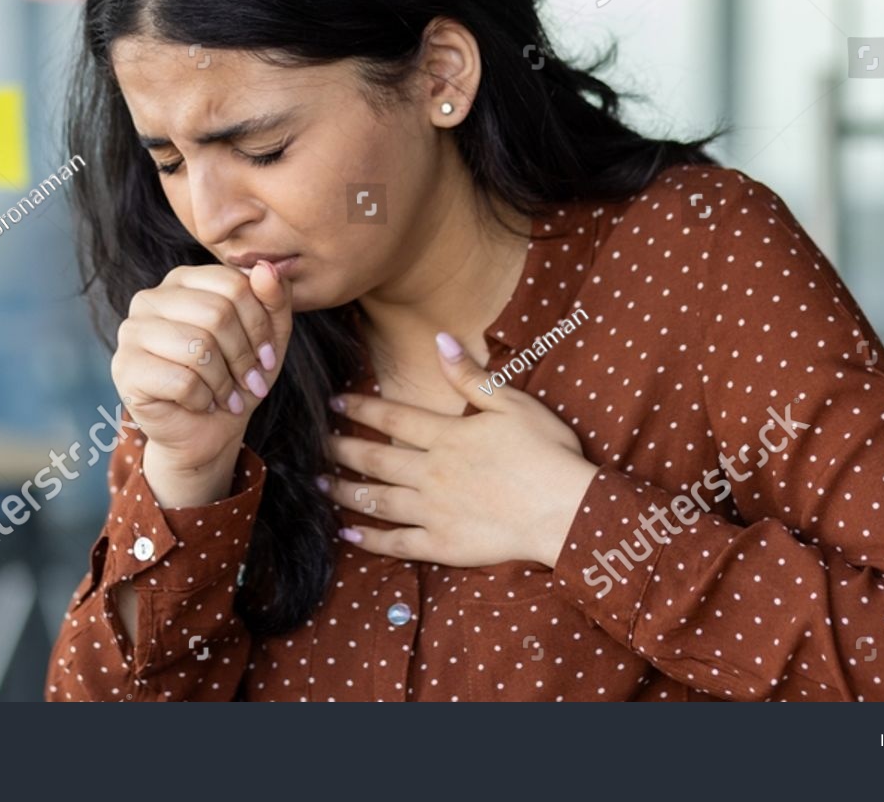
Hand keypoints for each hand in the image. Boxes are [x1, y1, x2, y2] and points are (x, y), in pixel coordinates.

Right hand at [111, 260, 293, 474]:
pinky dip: (203, 399)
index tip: (267, 355)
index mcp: (183, 280)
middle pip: (217, 314)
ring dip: (224, 381)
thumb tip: (266, 268)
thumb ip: (274, 298)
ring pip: (198, 347)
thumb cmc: (234, 376)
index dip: (259, 325)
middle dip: (243, 356)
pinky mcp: (125, 369)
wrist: (206, 430)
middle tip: (250, 382)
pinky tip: (201, 404)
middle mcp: (150, 298)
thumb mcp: (269, 336)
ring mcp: (131, 332)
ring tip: (228, 396)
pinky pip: (181, 380)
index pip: (233, 284)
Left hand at [319, 332, 598, 568]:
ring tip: (321, 484)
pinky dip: (369, 539)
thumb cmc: (547, 454)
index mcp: (448, 435)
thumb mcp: (514, 404)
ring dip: (345, 491)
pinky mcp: (442, 544)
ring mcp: (434, 510)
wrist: (566, 511)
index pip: (393, 416)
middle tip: (317, 444)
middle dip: (341, 449)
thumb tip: (441, 339)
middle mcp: (432, 472)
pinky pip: (396, 542)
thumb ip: (471, 376)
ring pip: (377, 499)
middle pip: (375, 458)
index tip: (333, 403)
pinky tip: (348, 533)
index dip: (360, 407)